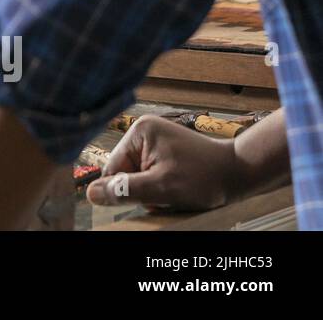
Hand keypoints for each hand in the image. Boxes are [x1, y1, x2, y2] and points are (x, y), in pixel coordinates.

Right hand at [86, 115, 238, 210]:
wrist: (241, 173)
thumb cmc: (205, 178)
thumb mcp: (162, 188)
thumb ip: (125, 190)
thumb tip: (91, 194)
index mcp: (138, 132)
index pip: (113, 168)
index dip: (126, 189)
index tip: (149, 199)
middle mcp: (144, 132)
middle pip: (125, 172)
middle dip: (143, 190)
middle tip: (167, 197)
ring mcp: (156, 140)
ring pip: (139, 176)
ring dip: (153, 192)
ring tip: (176, 194)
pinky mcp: (166, 150)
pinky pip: (151, 174)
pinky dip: (162, 187)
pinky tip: (179, 190)